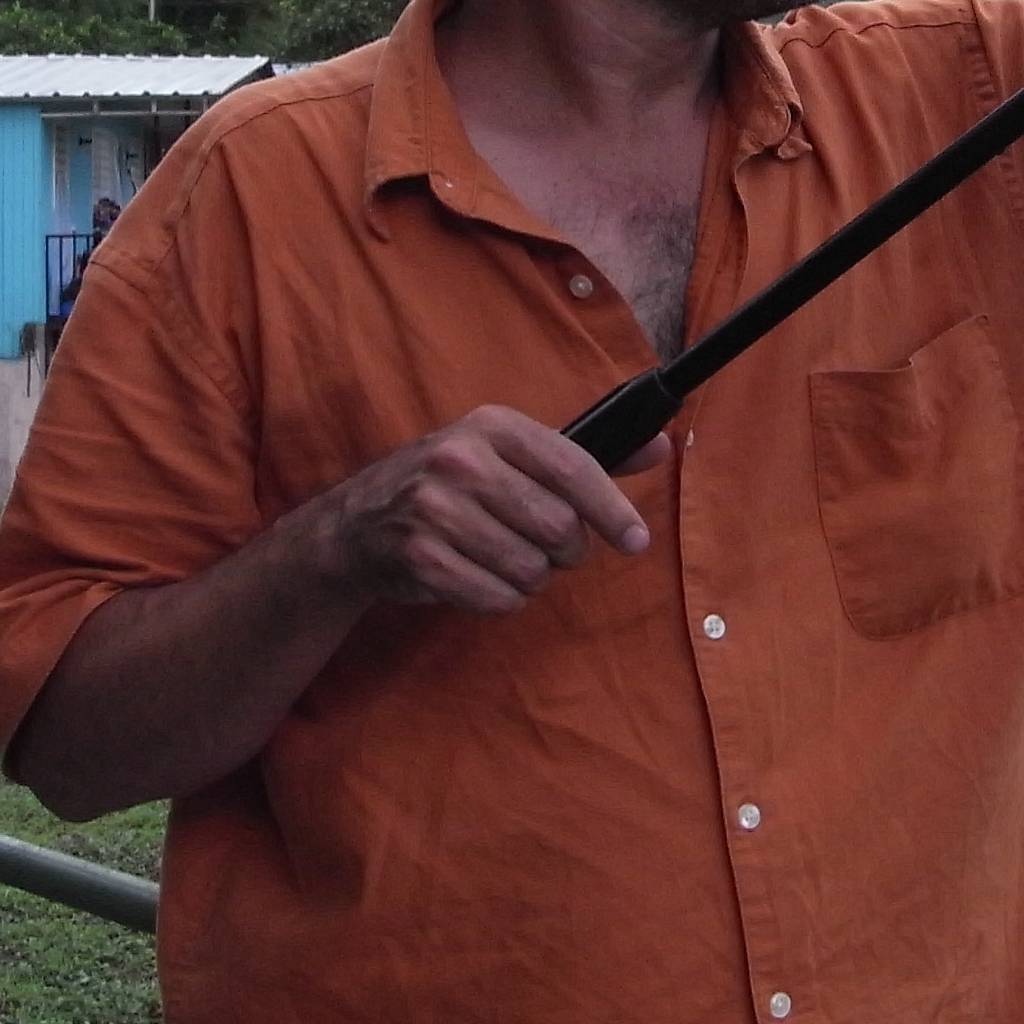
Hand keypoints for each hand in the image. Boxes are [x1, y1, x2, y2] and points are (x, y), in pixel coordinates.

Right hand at [306, 406, 672, 615]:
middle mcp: (461, 460)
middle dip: (566, 552)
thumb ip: (588, 456)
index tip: (636, 542)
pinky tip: (482, 577)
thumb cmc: (457, 485)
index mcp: (493, 426)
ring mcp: (434, 509)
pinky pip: (496, 597)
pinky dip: (501, 598)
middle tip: (551, 550)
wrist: (360, 521)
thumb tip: (662, 446)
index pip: (573, 468)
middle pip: (557, 527)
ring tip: (508, 559)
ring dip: (532, 577)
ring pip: (530, 568)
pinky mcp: (419, 557)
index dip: (612, 510)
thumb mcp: (514, 455)